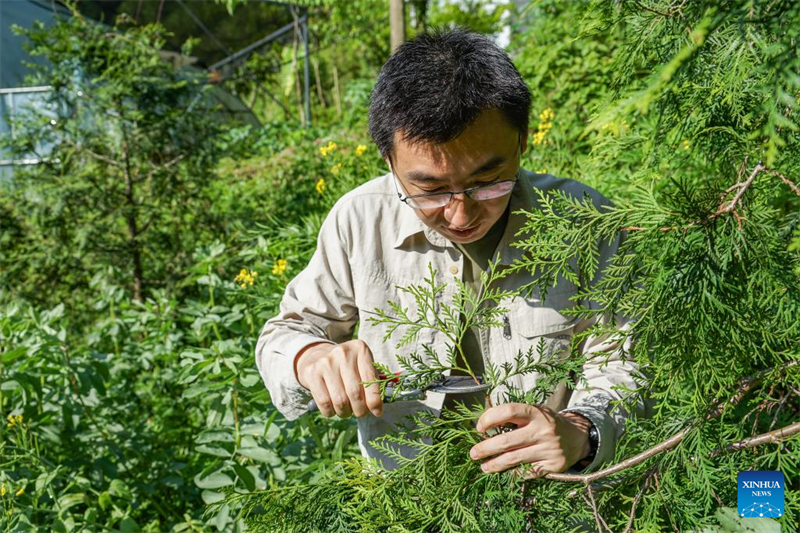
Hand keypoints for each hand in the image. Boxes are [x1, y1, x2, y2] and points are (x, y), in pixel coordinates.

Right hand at [295, 340, 383, 418]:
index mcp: (360, 349)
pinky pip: (324, 402)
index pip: (371, 379)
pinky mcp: (312, 373)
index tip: (377, 411)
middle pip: (355, 392)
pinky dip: (330, 412)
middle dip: (360, 409)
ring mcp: (325, 362)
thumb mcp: (361, 367)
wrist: (317, 357)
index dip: (374, 399)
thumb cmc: (346, 367)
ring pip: (340, 400)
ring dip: (345, 412)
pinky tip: (333, 409)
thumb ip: (372, 384)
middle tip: (360, 412)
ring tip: (347, 411)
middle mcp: (342, 353)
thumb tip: (377, 409)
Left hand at [468, 403, 591, 477]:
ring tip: (483, 466)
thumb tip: (483, 425)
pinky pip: (527, 472)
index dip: (490, 418)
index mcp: (536, 412)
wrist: (577, 437)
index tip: (479, 428)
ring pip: (514, 459)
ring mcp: (548, 448)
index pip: (509, 411)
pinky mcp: (553, 465)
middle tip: (473, 453)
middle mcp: (543, 430)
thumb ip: (513, 416)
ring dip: (495, 464)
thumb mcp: (534, 412)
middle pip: (507, 440)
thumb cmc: (546, 423)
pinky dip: (513, 473)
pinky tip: (503, 472)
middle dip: (486, 448)